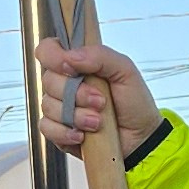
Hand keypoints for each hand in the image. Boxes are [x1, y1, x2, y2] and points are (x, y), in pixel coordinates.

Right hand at [35, 32, 159, 156]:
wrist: (141, 138)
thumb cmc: (134, 102)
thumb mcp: (125, 70)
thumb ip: (99, 55)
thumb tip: (69, 57)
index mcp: (77, 64)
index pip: (48, 50)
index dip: (53, 57)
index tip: (71, 69)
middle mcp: (64, 84)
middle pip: (48, 80)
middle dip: (76, 94)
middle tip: (101, 102)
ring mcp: (60, 108)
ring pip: (48, 106)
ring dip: (76, 116)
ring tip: (98, 122)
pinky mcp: (59, 132)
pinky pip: (47, 128)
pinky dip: (65, 133)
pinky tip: (83, 136)